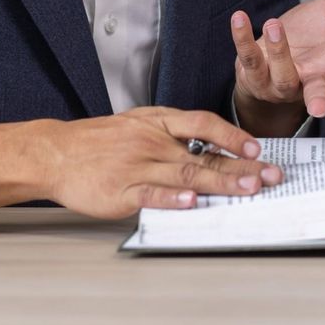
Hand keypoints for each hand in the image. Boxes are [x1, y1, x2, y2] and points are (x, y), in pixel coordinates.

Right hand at [0, 108, 282, 217]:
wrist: (54, 153)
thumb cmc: (98, 142)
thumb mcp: (137, 125)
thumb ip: (173, 137)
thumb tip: (213, 152)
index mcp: (157, 122)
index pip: (203, 123)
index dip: (232, 135)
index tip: (257, 147)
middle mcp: (152, 142)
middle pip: (204, 154)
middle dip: (242, 167)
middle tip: (270, 176)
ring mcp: (137, 166)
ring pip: (186, 174)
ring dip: (220, 182)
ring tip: (247, 189)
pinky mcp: (122, 191)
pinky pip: (152, 194)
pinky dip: (173, 198)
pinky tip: (192, 202)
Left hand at [230, 0, 324, 129]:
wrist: (274, 54)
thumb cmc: (310, 38)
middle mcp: (310, 78)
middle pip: (317, 92)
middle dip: (319, 100)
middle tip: (319, 108)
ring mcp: (282, 81)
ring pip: (282, 73)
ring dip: (279, 51)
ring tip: (275, 25)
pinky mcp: (256, 73)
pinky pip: (249, 57)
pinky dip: (242, 37)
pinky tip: (238, 18)